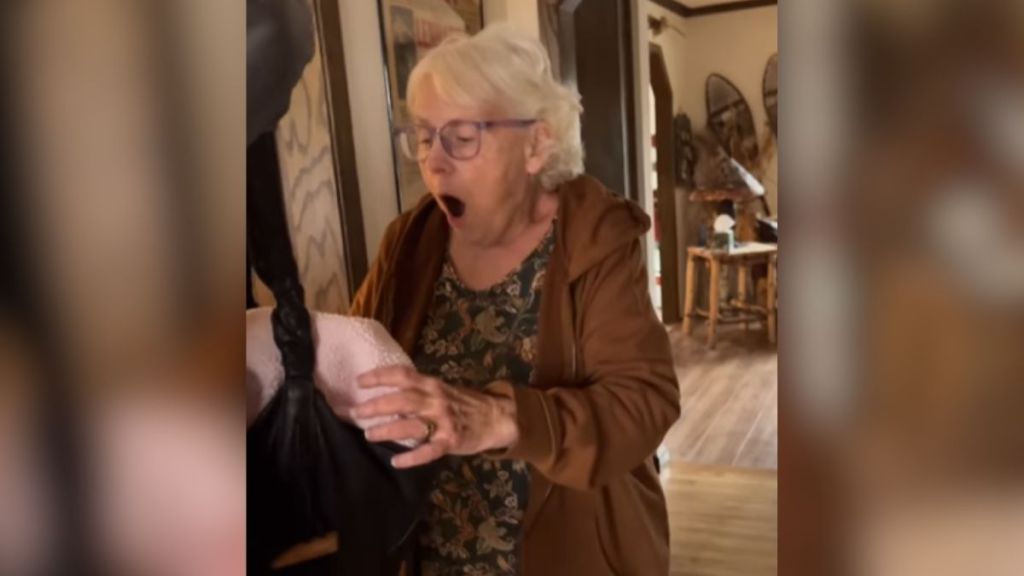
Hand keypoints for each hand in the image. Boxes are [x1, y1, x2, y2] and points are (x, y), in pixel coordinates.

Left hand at [352, 366, 517, 467]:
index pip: (403, 375)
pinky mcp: (451, 441)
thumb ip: (418, 392)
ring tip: (369, 434)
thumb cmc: (464, 403)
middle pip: (402, 400)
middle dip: (376, 405)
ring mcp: (444, 422)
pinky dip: (412, 457)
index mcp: (432, 385)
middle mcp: (436, 400)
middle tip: (355, 412)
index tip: (359, 381)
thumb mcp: (442, 390)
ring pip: (412, 424)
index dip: (380, 376)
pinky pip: (429, 451)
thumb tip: (386, 398)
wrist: (496, 417)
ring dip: (388, 429)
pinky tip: (396, 462)